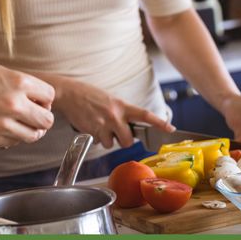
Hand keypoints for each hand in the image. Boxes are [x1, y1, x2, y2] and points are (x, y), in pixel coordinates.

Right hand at [0, 60, 54, 148]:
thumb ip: (20, 84)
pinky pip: (13, 143)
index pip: (50, 96)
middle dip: (42, 117)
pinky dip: (11, 138)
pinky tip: (0, 127)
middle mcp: (15, 104)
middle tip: (32, 114)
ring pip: (33, 136)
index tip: (36, 99)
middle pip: (47, 120)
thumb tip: (39, 99)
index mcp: (18, 82)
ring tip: (17, 122)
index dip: (44, 98)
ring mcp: (3, 125)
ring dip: (29, 130)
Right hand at [54, 78, 173, 148]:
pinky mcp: (92, 131)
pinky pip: (99, 143)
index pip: (145, 115)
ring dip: (107, 140)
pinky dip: (96, 138)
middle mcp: (115, 116)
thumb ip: (122, 112)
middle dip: (124, 141)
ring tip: (100, 126)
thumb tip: (130, 126)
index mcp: (122, 106)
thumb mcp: (111, 100)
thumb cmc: (90, 96)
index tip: (170, 129)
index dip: (159, 123)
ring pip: (111, 144)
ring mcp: (103, 125)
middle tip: (117, 133)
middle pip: (128, 141)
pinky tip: (91, 127)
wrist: (69, 94)